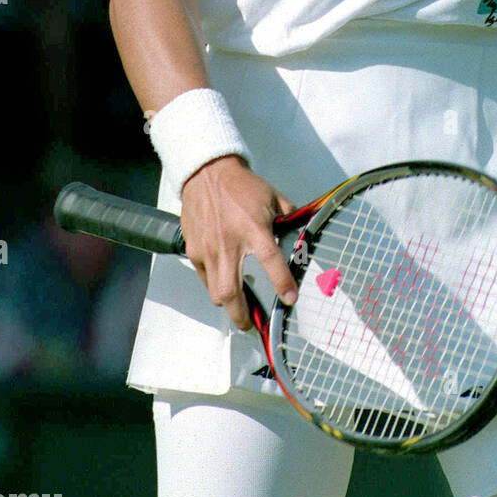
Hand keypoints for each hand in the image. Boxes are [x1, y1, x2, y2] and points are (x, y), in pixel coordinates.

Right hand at [180, 154, 297, 331]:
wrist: (207, 173)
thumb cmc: (241, 186)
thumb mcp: (273, 198)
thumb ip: (289, 219)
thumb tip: (302, 236)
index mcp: (253, 228)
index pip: (271, 260)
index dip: (282, 282)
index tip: (290, 298)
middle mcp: (229, 242)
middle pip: (231, 292)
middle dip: (242, 315)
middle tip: (251, 323)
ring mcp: (208, 249)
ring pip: (215, 292)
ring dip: (228, 304)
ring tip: (239, 308)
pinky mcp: (194, 250)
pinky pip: (204, 278)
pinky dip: (214, 286)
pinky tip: (223, 283)